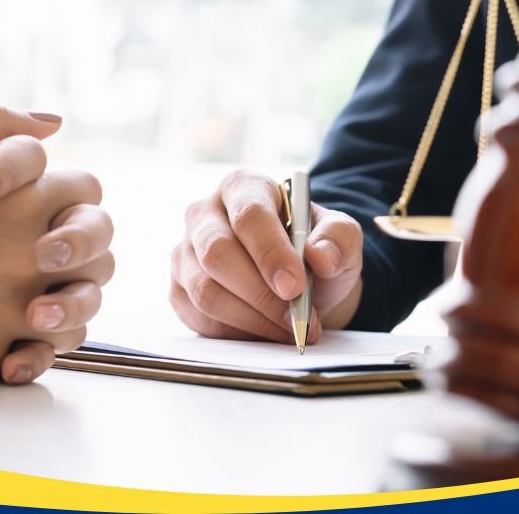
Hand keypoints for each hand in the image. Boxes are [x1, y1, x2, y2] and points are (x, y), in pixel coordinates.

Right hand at [171, 170, 362, 342]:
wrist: (297, 283)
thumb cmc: (313, 251)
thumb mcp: (340, 237)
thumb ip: (338, 239)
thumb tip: (321, 256)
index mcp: (243, 187)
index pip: (249, 214)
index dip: (270, 252)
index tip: (295, 285)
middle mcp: (205, 214)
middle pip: (218, 253)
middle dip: (261, 293)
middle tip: (296, 318)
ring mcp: (185, 252)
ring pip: (206, 291)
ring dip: (253, 319)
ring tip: (290, 329)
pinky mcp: (179, 289)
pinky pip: (200, 317)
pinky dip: (237, 332)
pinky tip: (266, 331)